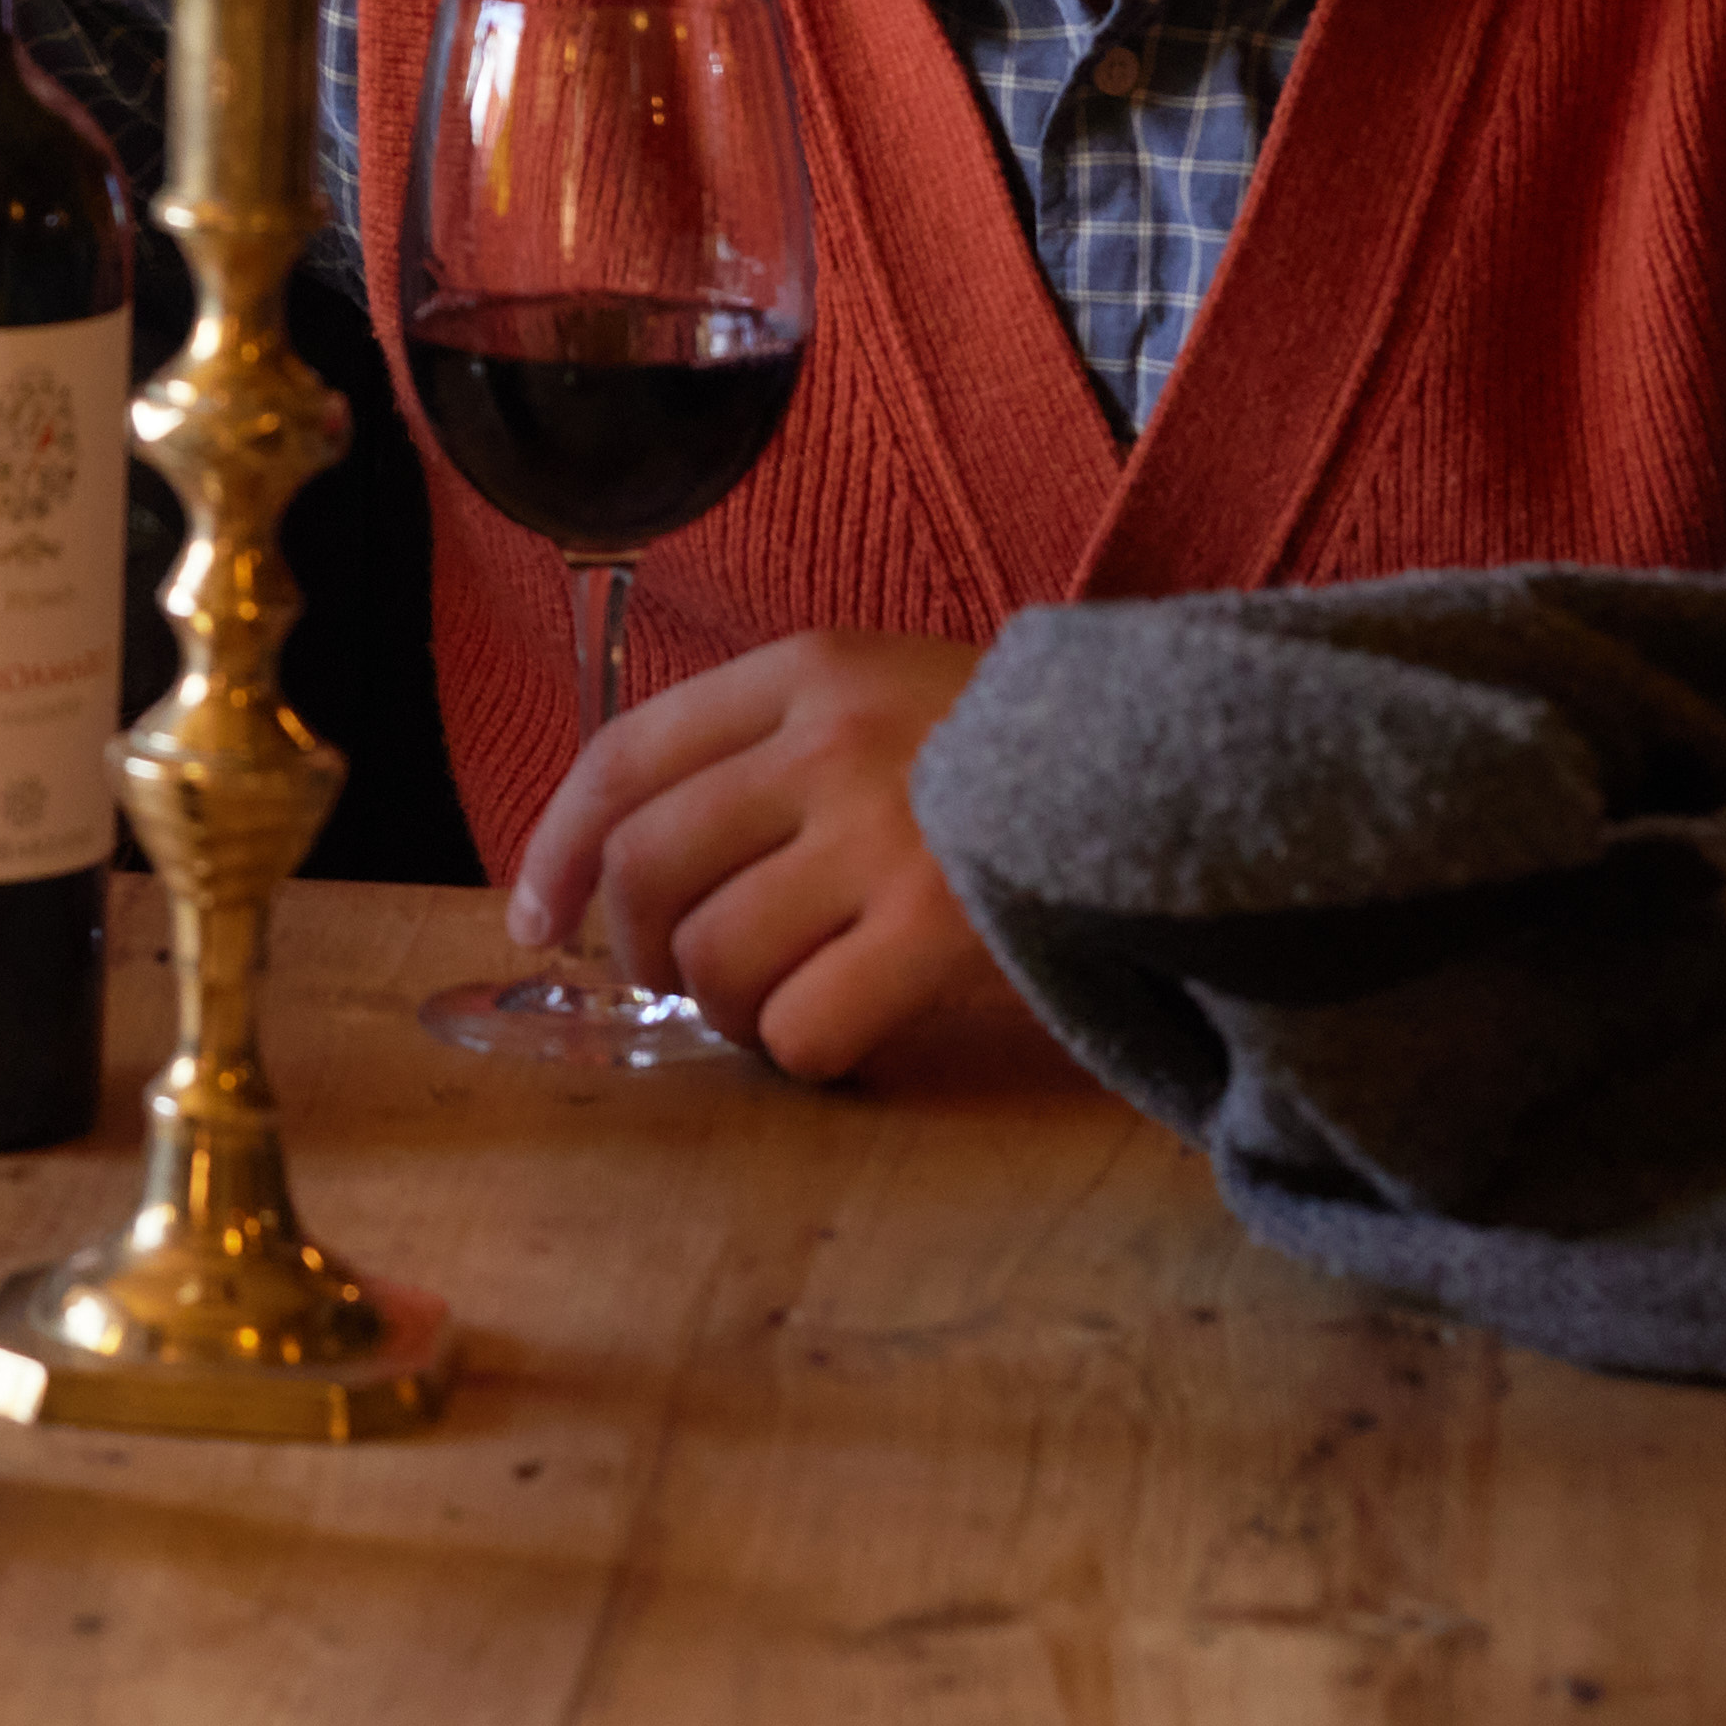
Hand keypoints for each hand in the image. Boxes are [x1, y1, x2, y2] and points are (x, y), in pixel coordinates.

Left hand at [503, 626, 1025, 1084]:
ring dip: (723, 1012)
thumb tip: (632, 867)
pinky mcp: (941, 929)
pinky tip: (834, 1041)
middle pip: (650, 867)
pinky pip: (804, 1025)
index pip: (626, 755)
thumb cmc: (1018, 748)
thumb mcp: (886, 691)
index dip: (559, 846)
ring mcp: (884, 835)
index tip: (538, 916)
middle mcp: (828, 742)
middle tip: (676, 983)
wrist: (1187, 763)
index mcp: (805, 671)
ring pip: (715, 959)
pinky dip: (798, 1053)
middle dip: (638, 949)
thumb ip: (770, 749)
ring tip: (773, 1011)